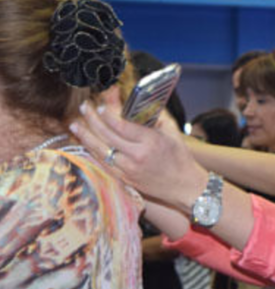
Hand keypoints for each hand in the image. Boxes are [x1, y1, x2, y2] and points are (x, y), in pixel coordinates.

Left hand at [70, 90, 207, 213]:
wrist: (183, 186)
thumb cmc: (180, 158)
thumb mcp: (173, 133)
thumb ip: (156, 117)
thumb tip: (141, 103)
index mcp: (150, 142)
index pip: (122, 125)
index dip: (109, 114)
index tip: (102, 105)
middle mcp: (136, 156)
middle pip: (107, 135)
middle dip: (93, 119)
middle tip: (85, 107)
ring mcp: (128, 169)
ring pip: (100, 149)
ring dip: (85, 135)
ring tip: (75, 124)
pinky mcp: (124, 179)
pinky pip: (102, 163)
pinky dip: (92, 151)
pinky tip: (85, 142)